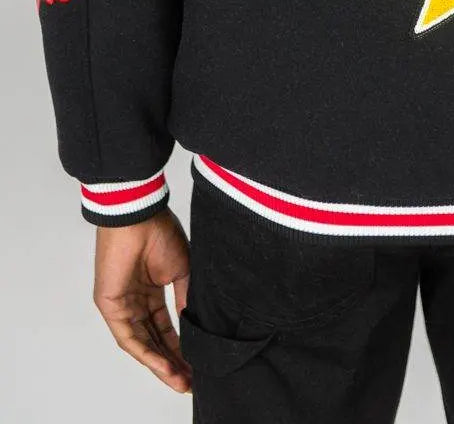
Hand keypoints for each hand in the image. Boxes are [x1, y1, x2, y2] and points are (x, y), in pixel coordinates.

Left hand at [93, 210, 191, 393]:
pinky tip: (163, 366)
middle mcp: (135, 302)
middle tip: (189, 382)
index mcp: (151, 291)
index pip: (165, 328)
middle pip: (154, 340)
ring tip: (180, 380)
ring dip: (161, 364)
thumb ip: (185, 299)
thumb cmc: (160, 233)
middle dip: (172, 363)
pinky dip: (147, 353)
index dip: (181, 347)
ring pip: (142, 344)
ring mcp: (122, 305)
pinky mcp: (110, 306)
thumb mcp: (181, 270)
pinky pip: (129, 337)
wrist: (139, 215)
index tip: (197, 364)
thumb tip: (194, 326)